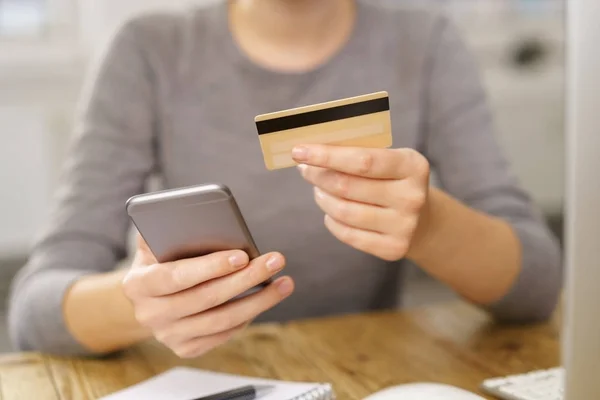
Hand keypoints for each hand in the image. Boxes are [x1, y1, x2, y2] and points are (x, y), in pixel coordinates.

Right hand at [122, 236, 293, 357]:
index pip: (177, 276)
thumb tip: (208, 217)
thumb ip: (172, 228)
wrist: (149, 294)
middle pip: (206, 299)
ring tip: (284, 282)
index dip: (210, 267)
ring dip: (258, 301)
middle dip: (246, 278)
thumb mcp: (156, 240)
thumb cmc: (160, 258)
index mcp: (139, 283)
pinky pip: (224, 334)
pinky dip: (247, 316)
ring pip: (221, 321)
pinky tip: (266, 298)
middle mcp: (150, 314)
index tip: (242, 255)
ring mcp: (168, 335)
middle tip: (275, 261)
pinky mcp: (186, 348)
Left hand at [292, 144, 430, 260]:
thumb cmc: (395, 181)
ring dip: (322, 198)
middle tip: (305, 170)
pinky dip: (332, 221)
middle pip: (348, 186)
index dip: (326, 155)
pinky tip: (331, 212)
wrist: (424, 221)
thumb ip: (358, 153)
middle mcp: (411, 197)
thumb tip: (311, 151)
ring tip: (318, 191)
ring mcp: (404, 226)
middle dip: (318, 176)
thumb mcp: (389, 159)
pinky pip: (348, 234)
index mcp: (412, 166)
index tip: (299, 151)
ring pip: (344, 211)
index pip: (362, 160)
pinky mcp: (393, 248)